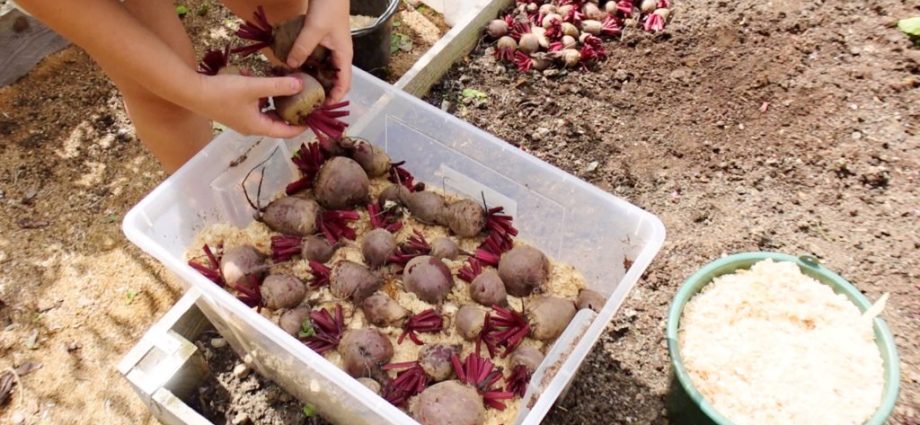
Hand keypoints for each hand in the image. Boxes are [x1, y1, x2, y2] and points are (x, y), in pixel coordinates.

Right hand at [191, 73, 306, 137]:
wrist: (191, 91)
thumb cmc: (222, 92)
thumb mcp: (253, 87)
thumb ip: (278, 86)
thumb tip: (300, 85)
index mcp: (258, 127)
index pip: (286, 132)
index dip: (301, 126)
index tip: (314, 117)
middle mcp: (251, 126)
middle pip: (277, 121)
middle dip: (290, 110)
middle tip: (303, 98)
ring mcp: (241, 119)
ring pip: (265, 110)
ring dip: (273, 99)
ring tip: (282, 85)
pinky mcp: (234, 110)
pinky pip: (253, 103)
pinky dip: (258, 93)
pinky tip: (253, 77)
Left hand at [284, 0, 352, 101]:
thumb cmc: (328, 8)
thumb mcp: (313, 29)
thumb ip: (302, 48)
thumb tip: (290, 66)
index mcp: (344, 56)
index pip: (344, 84)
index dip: (335, 98)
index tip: (321, 107)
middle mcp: (340, 56)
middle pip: (334, 80)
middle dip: (323, 92)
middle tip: (306, 101)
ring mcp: (333, 49)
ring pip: (325, 71)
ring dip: (315, 80)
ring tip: (299, 88)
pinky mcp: (324, 42)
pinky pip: (318, 60)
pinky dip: (310, 66)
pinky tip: (296, 68)